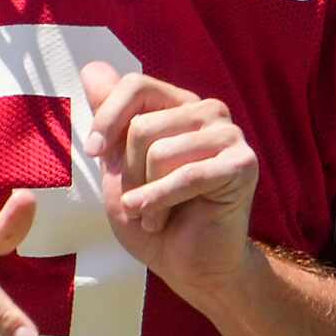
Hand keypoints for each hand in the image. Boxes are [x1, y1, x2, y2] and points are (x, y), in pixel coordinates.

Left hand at [80, 61, 258, 305]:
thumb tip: (92, 67)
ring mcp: (229, 135)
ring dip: (145, 193)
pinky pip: (187, 176)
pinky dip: (160, 201)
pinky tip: (156, 220)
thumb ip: (109, 116)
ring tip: (153, 213)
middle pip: (142, 125)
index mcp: (178, 104)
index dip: (108, 118)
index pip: (136, 85)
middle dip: (129, 172)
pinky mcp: (243, 164)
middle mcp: (206, 111)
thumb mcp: (118, 164)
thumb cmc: (153, 215)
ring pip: (160, 151)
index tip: (92, 153)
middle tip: (139, 200)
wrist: (191, 267)